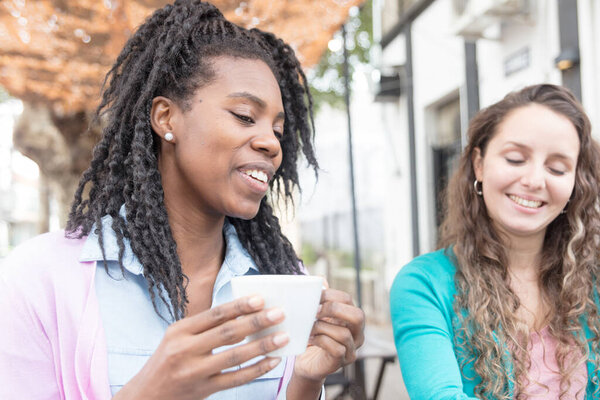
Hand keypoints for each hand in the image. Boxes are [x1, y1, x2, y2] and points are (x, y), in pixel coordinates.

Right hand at [113, 295, 288, 399]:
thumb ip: (204, 325)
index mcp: (179, 330)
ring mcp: (194, 372)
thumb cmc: (168, 360)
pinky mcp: (204, 390)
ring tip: (283, 337)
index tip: (261, 298)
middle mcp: (185, 350)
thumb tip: (243, 311)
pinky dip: (257, 369)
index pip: (214, 314)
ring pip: (234, 357)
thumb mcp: (177, 337)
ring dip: (262, 346)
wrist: (146, 395)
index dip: (239, 306)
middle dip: (256, 322)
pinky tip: (272, 361)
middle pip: (227, 333)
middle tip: (279, 314)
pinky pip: (236, 379)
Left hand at [292, 284, 364, 384]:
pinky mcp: (342, 361)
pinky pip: (337, 349)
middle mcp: (357, 333)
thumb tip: (320, 279)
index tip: (313, 296)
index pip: (348, 299)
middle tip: (314, 311)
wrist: (307, 364)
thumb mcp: (316, 316)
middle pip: (357, 315)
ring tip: (308, 328)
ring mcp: (352, 349)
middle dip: (334, 310)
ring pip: (344, 333)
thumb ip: (320, 299)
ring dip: (322, 328)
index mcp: (350, 317)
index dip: (330, 295)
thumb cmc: (312, 336)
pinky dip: (321, 341)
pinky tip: (310, 339)